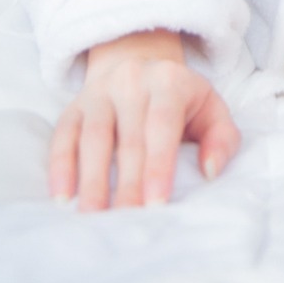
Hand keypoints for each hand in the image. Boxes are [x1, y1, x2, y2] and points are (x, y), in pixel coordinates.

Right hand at [49, 29, 241, 210]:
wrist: (138, 62)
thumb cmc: (179, 100)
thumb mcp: (211, 109)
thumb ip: (222, 138)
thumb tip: (211, 170)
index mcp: (169, 81)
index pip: (162, 124)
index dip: (159, 165)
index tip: (156, 203)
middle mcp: (131, 81)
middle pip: (128, 137)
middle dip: (128, 182)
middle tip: (127, 220)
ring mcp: (99, 93)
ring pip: (93, 137)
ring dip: (92, 179)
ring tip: (93, 216)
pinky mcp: (73, 106)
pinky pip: (63, 135)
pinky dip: (60, 166)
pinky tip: (63, 196)